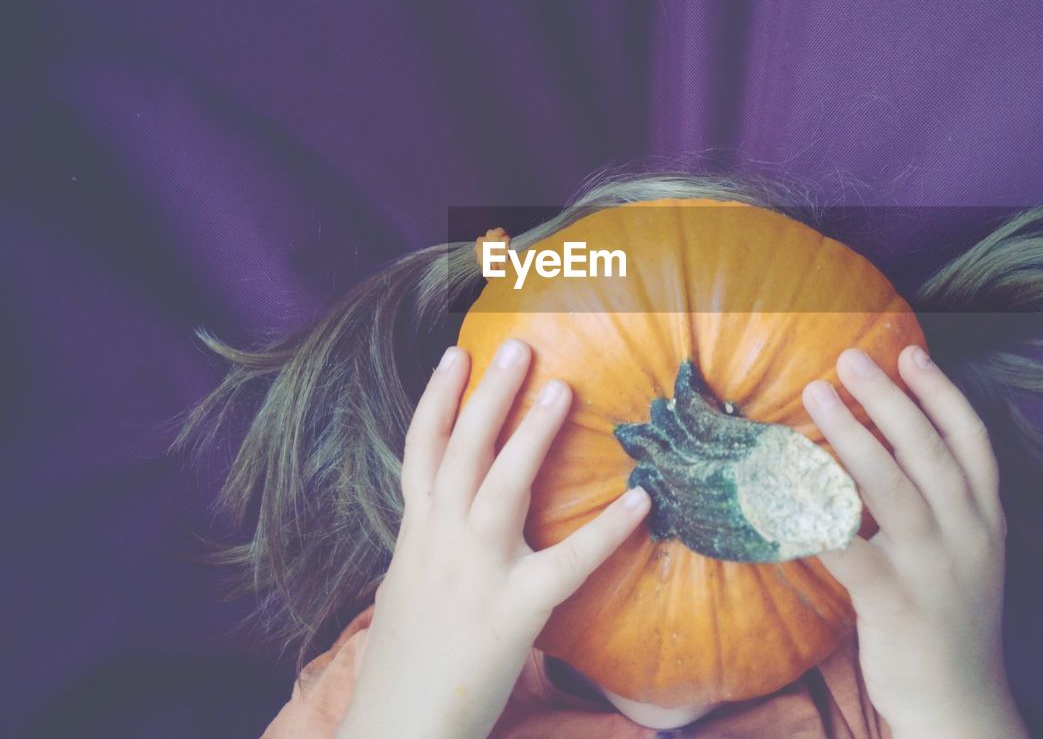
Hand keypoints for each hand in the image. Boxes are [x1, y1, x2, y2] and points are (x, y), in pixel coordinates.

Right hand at [335, 338, 651, 738]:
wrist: (398, 728)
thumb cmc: (407, 661)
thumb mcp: (407, 587)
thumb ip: (431, 542)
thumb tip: (452, 511)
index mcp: (416, 534)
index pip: (420, 450)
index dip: (436, 398)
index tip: (456, 352)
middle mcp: (439, 541)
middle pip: (461, 451)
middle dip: (488, 395)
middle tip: (518, 345)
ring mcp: (475, 573)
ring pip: (501, 487)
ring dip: (531, 436)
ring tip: (561, 389)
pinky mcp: (513, 612)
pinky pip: (567, 563)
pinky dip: (605, 530)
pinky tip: (640, 499)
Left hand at [802, 345, 1027, 738]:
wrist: (961, 703)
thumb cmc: (950, 619)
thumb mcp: (967, 554)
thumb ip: (941, 503)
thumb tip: (888, 445)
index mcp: (985, 518)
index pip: (971, 440)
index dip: (941, 392)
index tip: (911, 353)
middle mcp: (966, 534)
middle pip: (927, 449)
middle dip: (889, 397)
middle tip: (850, 358)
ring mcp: (932, 567)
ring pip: (891, 485)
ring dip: (852, 433)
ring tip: (818, 393)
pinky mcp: (894, 601)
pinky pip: (847, 546)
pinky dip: (814, 511)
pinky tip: (781, 484)